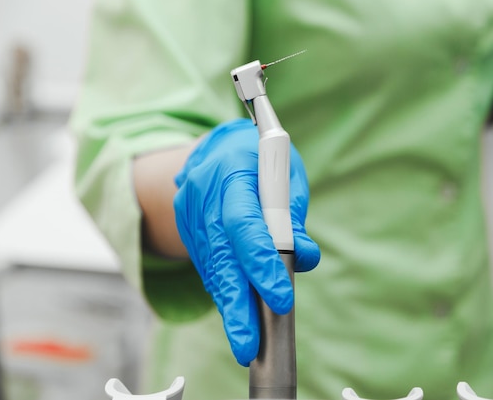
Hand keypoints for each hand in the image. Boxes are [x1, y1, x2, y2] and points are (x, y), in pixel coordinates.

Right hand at [173, 118, 319, 365]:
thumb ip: (293, 214)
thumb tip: (305, 258)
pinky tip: (236, 315)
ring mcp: (189, 215)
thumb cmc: (262, 159)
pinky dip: (223, 292)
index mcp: (230, 170)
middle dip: (236, 304)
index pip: (243, 224)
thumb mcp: (287, 172)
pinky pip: (208, 267)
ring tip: (246, 343)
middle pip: (220, 256)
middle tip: (249, 346)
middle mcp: (202, 194)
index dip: (261, 264)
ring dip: (230, 307)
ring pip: (211, 269)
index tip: (280, 299)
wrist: (217, 148)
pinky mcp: (187, 232)